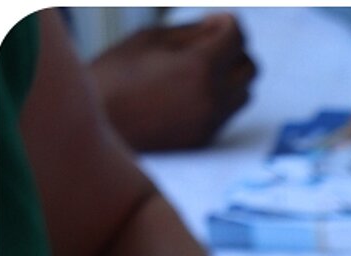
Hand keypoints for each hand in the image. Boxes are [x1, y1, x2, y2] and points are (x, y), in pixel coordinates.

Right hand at [90, 13, 256, 153]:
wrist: (100, 123)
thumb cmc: (117, 73)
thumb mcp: (150, 39)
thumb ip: (191, 32)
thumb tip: (219, 27)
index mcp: (200, 67)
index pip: (238, 37)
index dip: (228, 23)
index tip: (214, 21)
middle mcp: (213, 98)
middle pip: (250, 68)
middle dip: (236, 50)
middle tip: (212, 43)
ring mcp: (211, 122)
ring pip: (243, 94)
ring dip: (231, 76)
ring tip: (202, 68)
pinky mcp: (204, 139)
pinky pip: (227, 113)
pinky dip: (219, 97)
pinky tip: (192, 89)